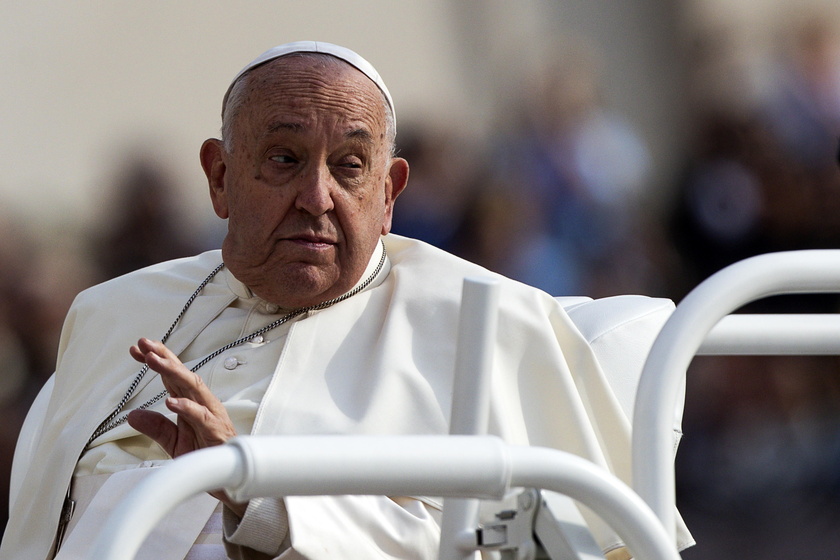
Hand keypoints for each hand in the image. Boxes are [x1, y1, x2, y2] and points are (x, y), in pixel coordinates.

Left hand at [126, 337, 247, 516]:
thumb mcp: (174, 441)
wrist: (227, 477)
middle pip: (182, 373)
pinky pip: (200, 415)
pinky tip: (170, 401)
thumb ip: (156, 427)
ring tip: (154, 361)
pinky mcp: (215, 429)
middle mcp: (201, 402)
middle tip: (144, 344)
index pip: (172, 376)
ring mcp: (210, 413)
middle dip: (163, 356)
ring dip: (172, 372)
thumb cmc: (205, 454)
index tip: (136, 349)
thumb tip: (132, 415)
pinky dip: (186, 407)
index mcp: (191, 402)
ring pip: (192, 387)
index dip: (156, 360)